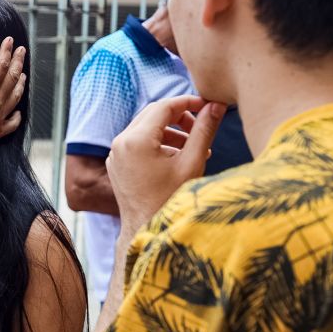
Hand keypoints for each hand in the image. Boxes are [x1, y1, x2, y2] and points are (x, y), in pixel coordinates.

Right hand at [0, 38, 26, 159]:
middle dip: (17, 62)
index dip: (5, 52)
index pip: (1, 66)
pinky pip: (13, 121)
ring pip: (16, 96)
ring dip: (21, 83)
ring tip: (24, 74)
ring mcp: (1, 116)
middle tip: (22, 50)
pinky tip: (17, 111)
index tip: (9, 40)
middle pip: (12, 78)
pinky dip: (17, 114)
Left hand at [106, 96, 224, 234]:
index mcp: (136, 140)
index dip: (188, 102)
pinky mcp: (116, 163)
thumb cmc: (171, 199)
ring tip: (194, 146)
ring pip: (145, 128)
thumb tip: (216, 105)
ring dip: (170, 131)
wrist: (146, 229)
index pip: (164, 106)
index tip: (208, 106)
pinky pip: (137, 143)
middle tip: (201, 126)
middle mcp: (120, 143)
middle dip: (179, 117)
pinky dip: (157, 143)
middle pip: (153, 114)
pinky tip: (178, 157)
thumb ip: (204, 130)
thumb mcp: (192, 161)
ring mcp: (115, 154)